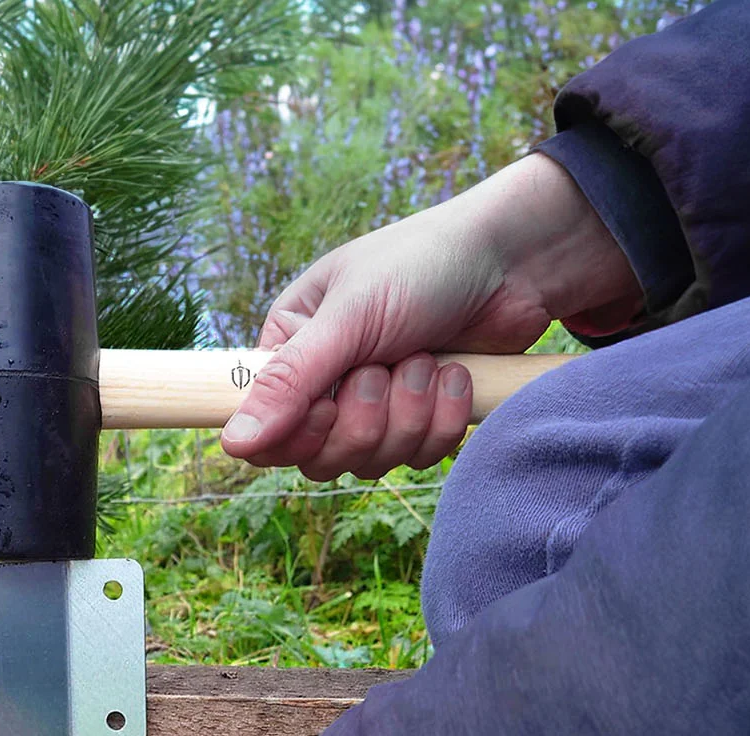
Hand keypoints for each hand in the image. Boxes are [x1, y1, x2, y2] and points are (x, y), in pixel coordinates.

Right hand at [220, 152, 642, 478]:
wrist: (518, 259)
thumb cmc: (423, 265)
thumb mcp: (348, 318)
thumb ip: (289, 384)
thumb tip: (232, 448)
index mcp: (290, 351)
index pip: (265, 432)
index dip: (296, 437)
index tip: (327, 410)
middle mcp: (326, 384)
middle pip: (320, 458)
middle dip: (366, 421)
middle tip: (389, 366)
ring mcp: (376, 406)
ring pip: (372, 462)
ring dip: (410, 414)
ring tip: (429, 358)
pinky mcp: (422, 420)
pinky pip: (419, 457)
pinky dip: (444, 419)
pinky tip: (457, 374)